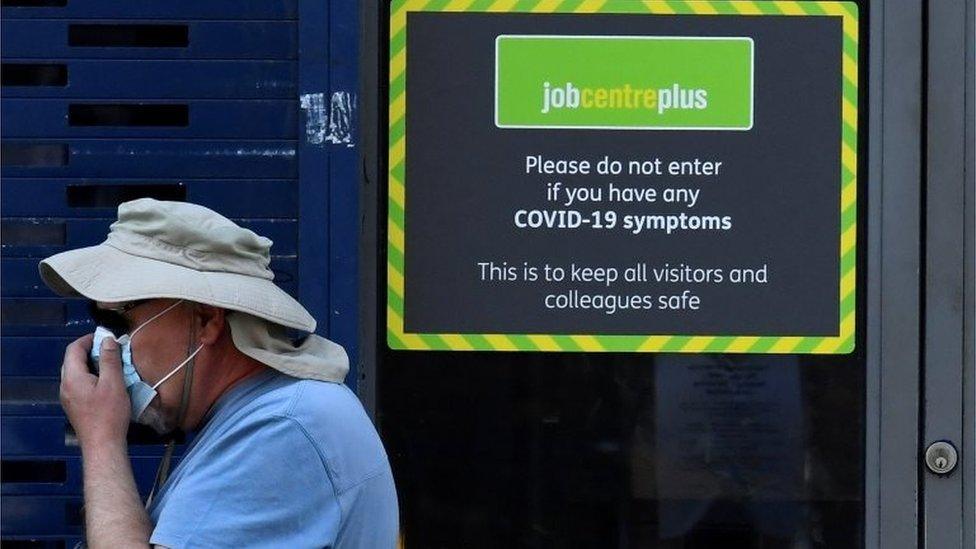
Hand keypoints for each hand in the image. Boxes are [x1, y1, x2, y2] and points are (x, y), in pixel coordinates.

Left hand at [60, 333, 129, 449]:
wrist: (102, 444)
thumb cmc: (109, 413)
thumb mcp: (113, 383)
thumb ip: (109, 359)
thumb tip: (107, 340)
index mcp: (72, 378)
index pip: (73, 349)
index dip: (88, 339)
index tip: (105, 337)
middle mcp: (65, 386)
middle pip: (72, 360)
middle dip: (89, 351)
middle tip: (109, 349)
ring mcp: (67, 397)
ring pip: (75, 373)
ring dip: (90, 364)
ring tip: (109, 364)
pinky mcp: (73, 406)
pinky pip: (77, 384)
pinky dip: (89, 376)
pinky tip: (105, 382)